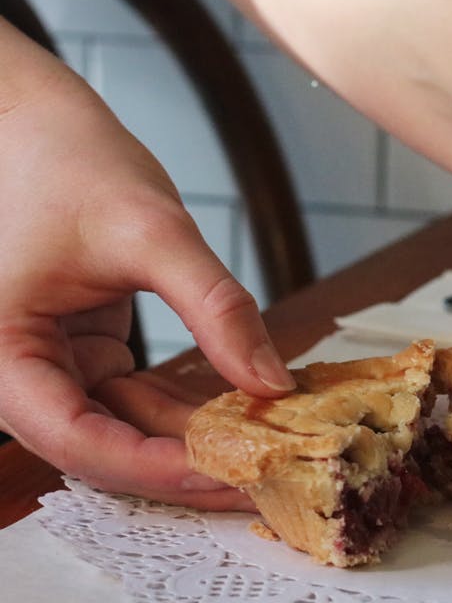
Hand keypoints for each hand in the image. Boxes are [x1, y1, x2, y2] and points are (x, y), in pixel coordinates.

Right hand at [0, 24, 293, 507]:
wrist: (40, 124)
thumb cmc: (71, 162)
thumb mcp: (154, 231)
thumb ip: (216, 308)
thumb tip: (273, 382)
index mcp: (3, 353)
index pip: (79, 441)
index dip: (156, 468)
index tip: (231, 474)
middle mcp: (21, 375)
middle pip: (105, 451)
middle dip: (186, 466)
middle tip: (268, 479)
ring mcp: (56, 369)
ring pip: (129, 431)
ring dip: (197, 441)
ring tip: (273, 451)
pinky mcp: (88, 356)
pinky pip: (142, 401)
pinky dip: (193, 408)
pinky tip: (252, 412)